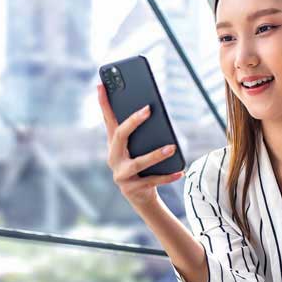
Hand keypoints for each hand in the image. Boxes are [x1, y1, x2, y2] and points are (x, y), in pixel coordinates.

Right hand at [97, 82, 183, 208]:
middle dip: (133, 122)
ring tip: (172, 148)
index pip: (107, 120)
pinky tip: (180, 171)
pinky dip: (167, 176)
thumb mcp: (140, 148)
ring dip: (155, 155)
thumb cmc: (142, 167)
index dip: (103, 102)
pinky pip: (152, 180)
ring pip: (138, 163)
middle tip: (148, 109)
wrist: (140, 197)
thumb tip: (155, 111)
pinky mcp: (132, 189)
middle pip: (120, 136)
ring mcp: (121, 174)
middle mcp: (113, 158)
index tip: (101, 84)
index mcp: (114, 144)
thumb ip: (143, 133)